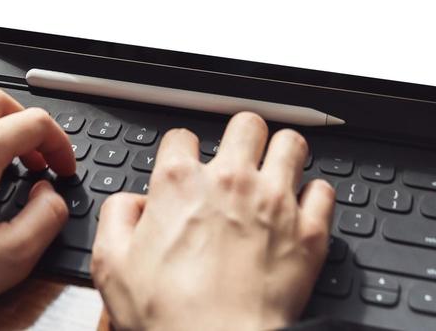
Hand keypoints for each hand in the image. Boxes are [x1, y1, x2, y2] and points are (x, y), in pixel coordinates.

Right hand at [91, 112, 335, 330]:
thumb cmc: (169, 316)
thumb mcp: (112, 266)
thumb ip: (116, 218)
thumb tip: (131, 204)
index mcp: (180, 183)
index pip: (182, 136)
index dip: (181, 153)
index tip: (186, 170)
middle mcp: (231, 181)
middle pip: (246, 124)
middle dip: (241, 139)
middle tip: (239, 160)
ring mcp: (275, 202)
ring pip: (291, 144)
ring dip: (283, 155)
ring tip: (276, 172)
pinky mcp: (309, 231)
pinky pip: (324, 190)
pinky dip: (315, 197)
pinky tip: (303, 209)